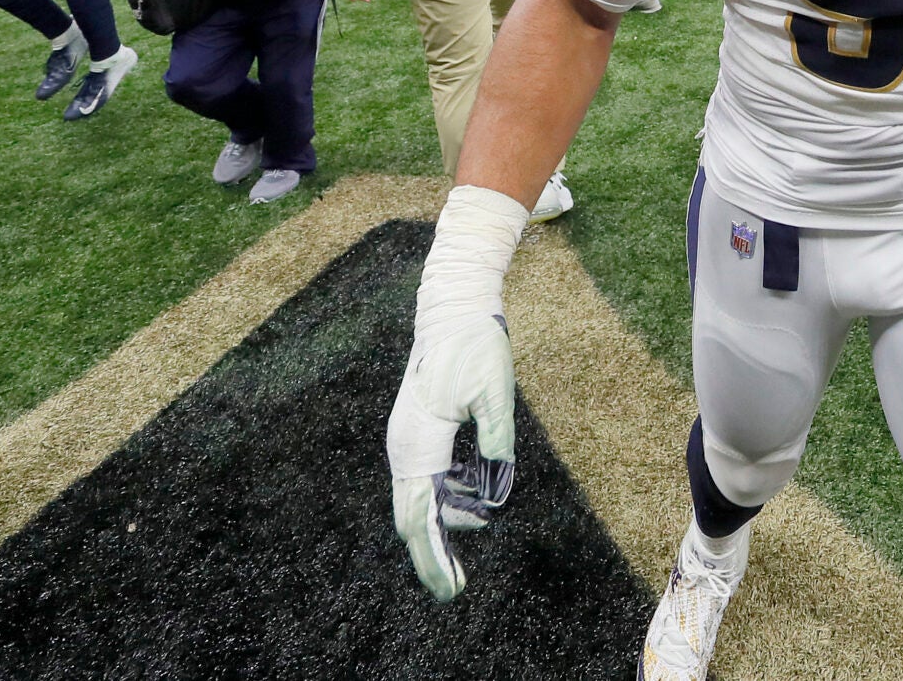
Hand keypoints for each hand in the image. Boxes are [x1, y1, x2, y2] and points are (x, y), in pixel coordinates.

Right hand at [388, 310, 515, 601]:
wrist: (452, 311)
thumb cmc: (474, 348)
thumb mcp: (495, 392)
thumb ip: (498, 441)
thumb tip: (497, 493)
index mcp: (418, 444)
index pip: (422, 516)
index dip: (435, 557)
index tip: (451, 589)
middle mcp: (405, 448)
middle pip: (413, 518)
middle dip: (432, 556)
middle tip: (455, 592)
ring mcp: (408, 441)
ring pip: (419, 501)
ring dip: (444, 527)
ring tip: (467, 554)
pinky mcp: (417, 433)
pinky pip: (426, 480)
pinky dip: (447, 500)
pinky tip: (473, 504)